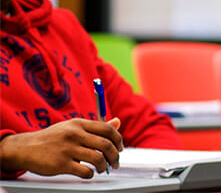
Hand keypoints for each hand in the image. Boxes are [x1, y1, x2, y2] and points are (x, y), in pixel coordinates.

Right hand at [0, 117, 123, 177]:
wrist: (24, 148)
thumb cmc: (52, 138)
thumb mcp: (72, 127)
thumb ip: (95, 127)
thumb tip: (118, 122)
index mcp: (79, 124)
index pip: (108, 129)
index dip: (118, 140)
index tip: (120, 148)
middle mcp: (74, 134)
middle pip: (106, 145)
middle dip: (116, 156)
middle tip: (116, 163)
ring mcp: (67, 149)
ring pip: (98, 158)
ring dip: (105, 166)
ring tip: (103, 169)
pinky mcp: (61, 164)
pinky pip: (85, 171)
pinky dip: (91, 174)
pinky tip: (89, 173)